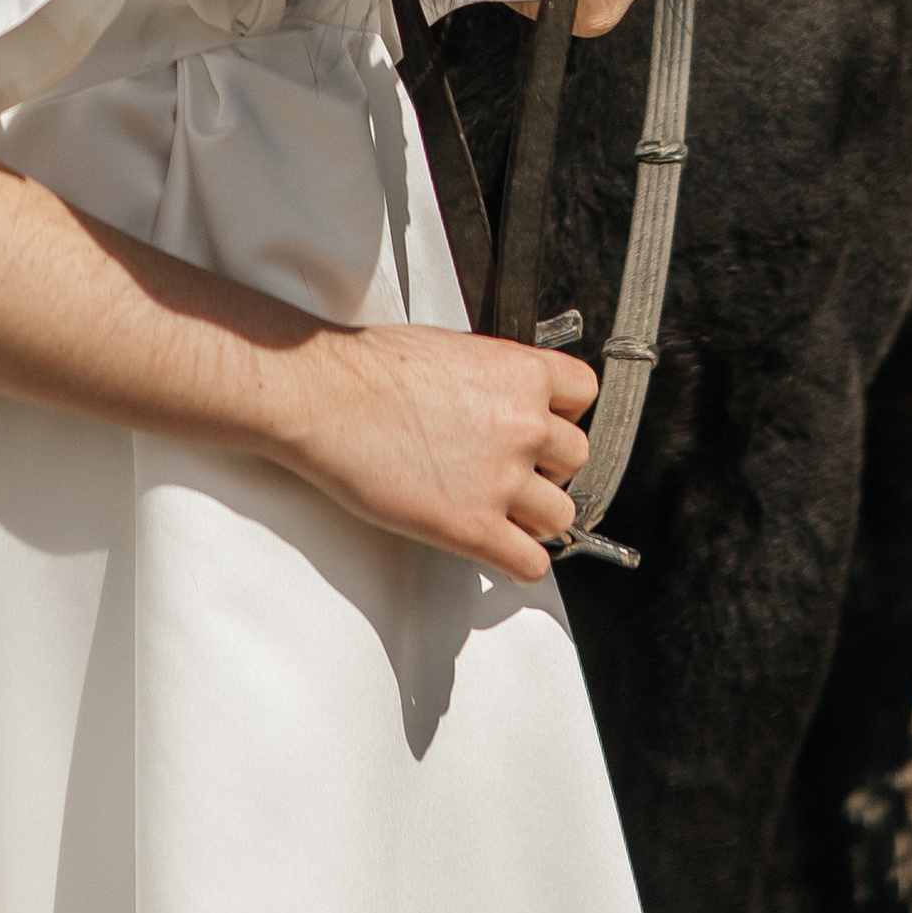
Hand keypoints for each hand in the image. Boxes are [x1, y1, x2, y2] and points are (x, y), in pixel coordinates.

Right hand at [269, 321, 598, 583]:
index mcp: (521, 372)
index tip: (545, 425)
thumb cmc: (372, 368)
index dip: (562, 412)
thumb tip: (500, 399)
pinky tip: (499, 549)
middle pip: (575, 458)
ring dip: (534, 516)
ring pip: (560, 516)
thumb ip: (494, 378)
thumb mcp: (453, 349)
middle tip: (513, 469)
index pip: (583, 394)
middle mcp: (523, 425)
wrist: (328, 396)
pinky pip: (530, 563)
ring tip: (501, 509)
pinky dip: (519, 561)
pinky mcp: (474, 527)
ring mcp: (502, 479)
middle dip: (546, 466)